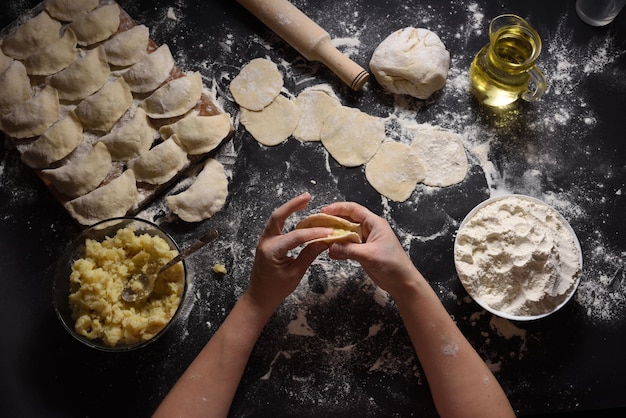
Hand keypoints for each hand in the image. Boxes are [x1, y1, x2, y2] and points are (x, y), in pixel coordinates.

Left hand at [245, 192, 330, 315]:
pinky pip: (276, 226)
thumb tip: (325, 241)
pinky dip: (286, 218)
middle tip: (308, 196)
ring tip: (304, 201)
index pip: (296, 236)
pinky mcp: (266, 242)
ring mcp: (264, 240)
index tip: (329, 231)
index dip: (315, 233)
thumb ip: (309, 254)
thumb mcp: (296, 273)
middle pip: (278, 216)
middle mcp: (265, 242)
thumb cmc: (276, 289)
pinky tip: (297, 215)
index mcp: (272, 251)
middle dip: (293, 205)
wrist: (259, 297)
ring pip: (276, 219)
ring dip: (289, 209)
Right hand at [321, 202, 419, 297]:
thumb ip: (349, 250)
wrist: (401, 282)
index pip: (354, 209)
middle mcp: (369, 229)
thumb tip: (330, 246)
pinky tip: (330, 253)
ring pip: (346, 234)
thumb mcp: (369, 255)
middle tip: (318, 224)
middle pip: (347, 220)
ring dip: (334, 236)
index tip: (324, 211)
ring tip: (320, 238)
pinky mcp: (362, 251)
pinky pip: (347, 246)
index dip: (338, 208)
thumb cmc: (392, 264)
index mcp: (374, 223)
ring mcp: (365, 241)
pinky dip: (338, 248)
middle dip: (333, 222)